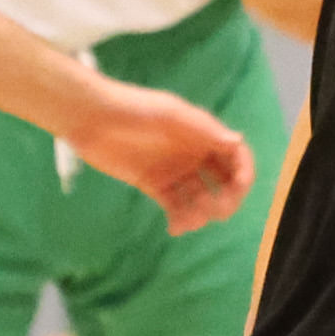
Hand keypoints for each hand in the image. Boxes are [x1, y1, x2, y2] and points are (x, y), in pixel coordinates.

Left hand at [68, 82, 258, 231]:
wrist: (91, 117)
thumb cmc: (133, 108)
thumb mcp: (170, 114)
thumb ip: (202, 128)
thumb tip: (237, 141)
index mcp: (202, 134)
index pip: (235, 155)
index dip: (243, 172)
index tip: (239, 189)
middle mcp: (193, 153)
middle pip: (224, 181)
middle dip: (227, 199)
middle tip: (217, 212)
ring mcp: (174, 171)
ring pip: (201, 198)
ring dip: (202, 213)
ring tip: (187, 221)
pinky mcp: (153, 185)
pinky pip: (175, 206)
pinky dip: (179, 219)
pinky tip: (175, 227)